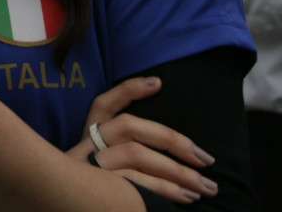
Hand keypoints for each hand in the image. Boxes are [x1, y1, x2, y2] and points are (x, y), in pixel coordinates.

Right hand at [66, 76, 217, 202]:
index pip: (103, 104)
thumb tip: (170, 136)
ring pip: (136, 154)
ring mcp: (90, 165)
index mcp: (88, 136)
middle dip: (172, 139)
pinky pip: (135, 183)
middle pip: (128, 126)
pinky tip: (184, 197)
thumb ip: (125, 148)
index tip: (158, 83)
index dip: (128, 90)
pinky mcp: (96, 186)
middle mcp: (86, 146)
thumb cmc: (95, 190)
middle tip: (206, 159)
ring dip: (176, 171)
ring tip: (205, 187)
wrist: (74, 207)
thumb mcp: (103, 165)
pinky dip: (163, 189)